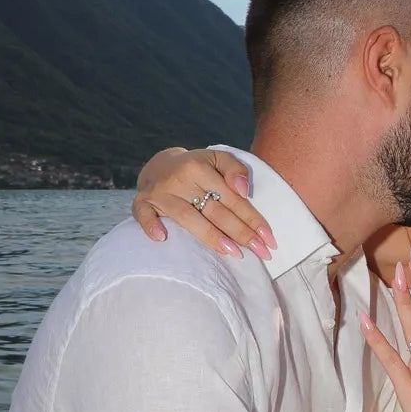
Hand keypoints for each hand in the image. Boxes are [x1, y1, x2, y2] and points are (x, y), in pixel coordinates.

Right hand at [131, 148, 275, 259]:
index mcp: (199, 167)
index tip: (269, 239)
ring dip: (211, 237)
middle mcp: (179, 180)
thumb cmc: (197, 167)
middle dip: (241, 234)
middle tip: (261, 252)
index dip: (252, 219)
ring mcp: (159, 193)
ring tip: (233, 253)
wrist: (160, 166)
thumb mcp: (217, 159)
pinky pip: (143, 215)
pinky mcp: (142, 202)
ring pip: (187, 218)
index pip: (232, 198)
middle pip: (214, 212)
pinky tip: (162, 238)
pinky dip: (151, 226)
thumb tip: (243, 190)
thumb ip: (235, 169)